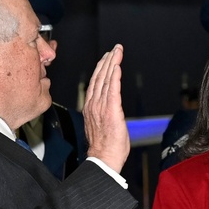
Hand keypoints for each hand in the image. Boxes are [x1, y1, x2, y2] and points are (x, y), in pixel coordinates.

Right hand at [83, 44, 130, 172]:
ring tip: (117, 51)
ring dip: (112, 63)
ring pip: (106, 79)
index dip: (101, 69)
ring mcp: (101, 107)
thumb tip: (110, 112)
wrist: (103, 159)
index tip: (107, 58)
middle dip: (107, 61)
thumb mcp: (101, 126)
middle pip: (100, 77)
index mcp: (91, 108)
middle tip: (114, 49)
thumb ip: (105, 115)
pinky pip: (112, 89)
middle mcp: (94, 104)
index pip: (95, 83)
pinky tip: (117, 66)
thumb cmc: (105, 148)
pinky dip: (114, 76)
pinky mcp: (111, 111)